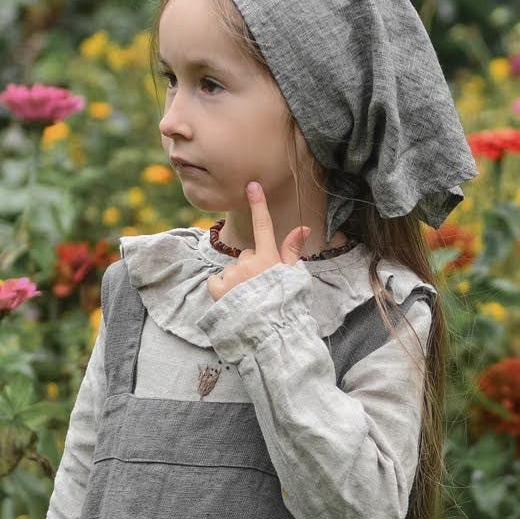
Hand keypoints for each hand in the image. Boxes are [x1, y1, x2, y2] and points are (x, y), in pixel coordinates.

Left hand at [205, 181, 309, 301]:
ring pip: (232, 269)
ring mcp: (232, 276)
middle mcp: (249, 263)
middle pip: (247, 255)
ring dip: (237, 281)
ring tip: (248, 299)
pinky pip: (217, 281)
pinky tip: (232, 300)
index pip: (263, 226)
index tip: (252, 185)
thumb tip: (302, 226)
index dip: (258, 204)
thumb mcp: (292, 277)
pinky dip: (221, 289)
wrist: (269, 333)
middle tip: (261, 288)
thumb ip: (292, 250)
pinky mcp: (218, 289)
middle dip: (251, 267)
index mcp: (269, 259)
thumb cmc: (285, 305)